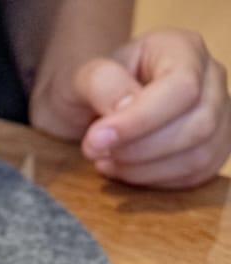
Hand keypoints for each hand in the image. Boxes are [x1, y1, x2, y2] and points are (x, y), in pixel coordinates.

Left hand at [34, 29, 230, 188]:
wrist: (94, 106)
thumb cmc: (91, 88)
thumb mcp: (80, 76)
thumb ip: (101, 83)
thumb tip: (125, 107)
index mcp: (183, 48)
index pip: (182, 87)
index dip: (140, 120)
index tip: (96, 139)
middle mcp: (211, 78)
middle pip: (199, 124)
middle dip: (139, 149)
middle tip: (95, 150)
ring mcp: (219, 114)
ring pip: (200, 154)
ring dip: (144, 168)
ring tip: (106, 160)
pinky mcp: (214, 148)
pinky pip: (196, 174)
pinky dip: (155, 180)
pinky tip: (125, 169)